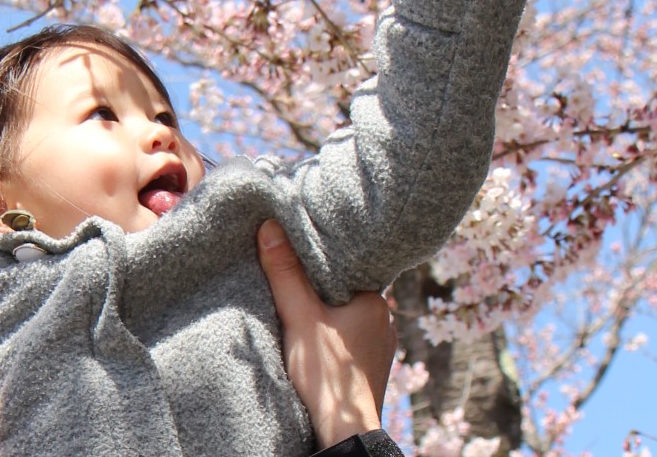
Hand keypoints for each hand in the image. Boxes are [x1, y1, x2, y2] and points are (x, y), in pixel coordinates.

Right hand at [257, 221, 397, 449]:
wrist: (343, 430)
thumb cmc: (326, 374)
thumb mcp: (299, 316)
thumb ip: (285, 272)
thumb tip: (271, 227)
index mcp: (376, 301)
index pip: (348, 267)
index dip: (322, 260)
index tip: (299, 254)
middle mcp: (385, 321)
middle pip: (346, 292)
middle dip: (321, 289)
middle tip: (293, 282)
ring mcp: (381, 347)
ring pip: (348, 318)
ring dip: (328, 316)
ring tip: (301, 312)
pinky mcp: (371, 368)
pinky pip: (350, 341)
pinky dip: (333, 338)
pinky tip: (315, 341)